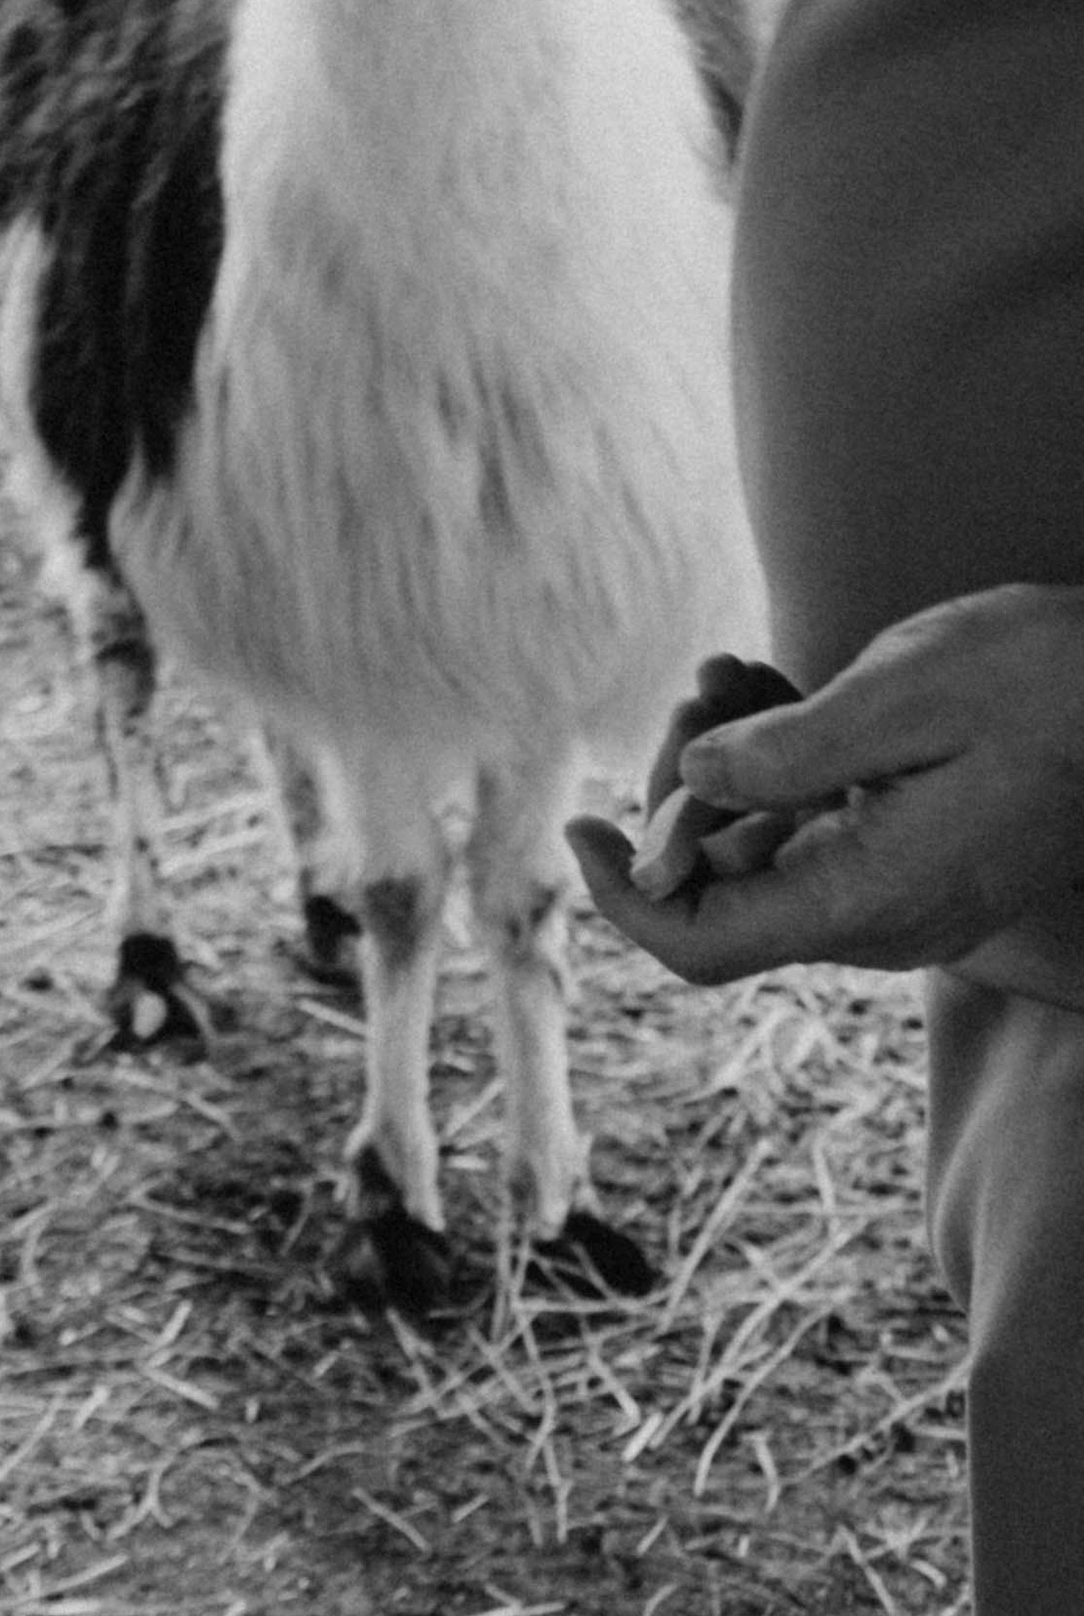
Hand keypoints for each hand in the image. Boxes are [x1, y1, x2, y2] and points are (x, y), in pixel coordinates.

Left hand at [570, 589, 1083, 984]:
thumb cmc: (1040, 680)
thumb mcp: (902, 695)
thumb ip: (785, 753)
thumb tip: (688, 789)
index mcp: (870, 897)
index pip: (703, 944)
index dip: (623, 894)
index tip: (578, 821)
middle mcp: (881, 917)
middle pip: (722, 889)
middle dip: (681, 788)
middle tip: (705, 690)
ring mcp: (903, 892)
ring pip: (763, 848)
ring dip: (725, 761)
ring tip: (732, 671)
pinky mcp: (917, 854)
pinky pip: (813, 825)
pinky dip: (773, 759)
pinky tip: (764, 685)